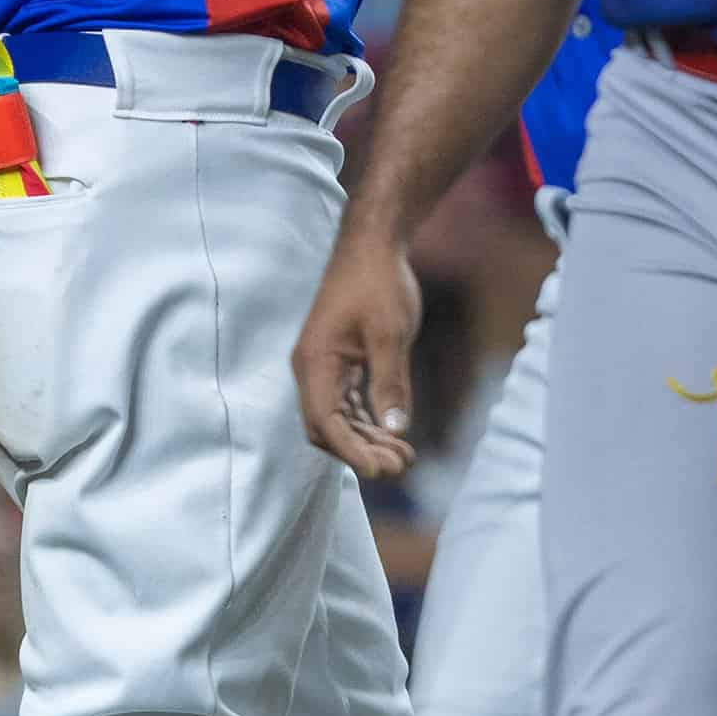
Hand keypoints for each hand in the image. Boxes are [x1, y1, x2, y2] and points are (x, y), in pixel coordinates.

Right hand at [294, 232, 424, 481]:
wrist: (373, 244)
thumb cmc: (378, 282)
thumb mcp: (390, 333)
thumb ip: (389, 382)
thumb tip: (394, 429)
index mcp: (315, 362)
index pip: (325, 422)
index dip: (351, 451)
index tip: (380, 471)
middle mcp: (313, 369)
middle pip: (327, 428)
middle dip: (360, 452)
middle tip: (400, 465)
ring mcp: (325, 367)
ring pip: (338, 419)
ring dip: (367, 440)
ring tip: (404, 456)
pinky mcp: (340, 363)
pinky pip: (348, 403)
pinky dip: (368, 422)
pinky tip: (393, 434)